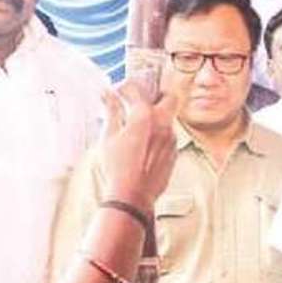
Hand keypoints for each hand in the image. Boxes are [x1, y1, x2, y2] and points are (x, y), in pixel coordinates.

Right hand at [99, 79, 180, 206]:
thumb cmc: (118, 167)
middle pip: (169, 96)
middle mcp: (162, 124)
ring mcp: (171, 138)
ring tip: (139, 126)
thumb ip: (112, 112)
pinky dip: (159, 134)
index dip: (127, 87)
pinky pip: (169, 136)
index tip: (120, 91)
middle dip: (158, 94)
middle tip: (143, 99)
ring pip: (170, 118)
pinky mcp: (174, 152)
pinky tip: (145, 144)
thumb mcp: (109, 137)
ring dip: (158, 117)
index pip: (138, 90)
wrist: (132, 195)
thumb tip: (107, 95)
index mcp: (144, 116)